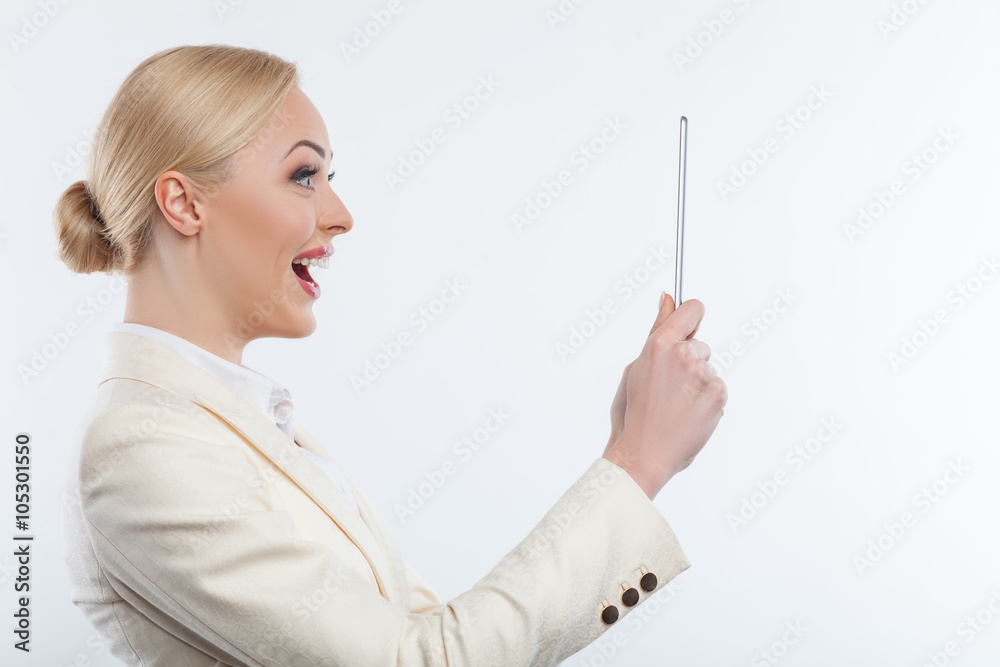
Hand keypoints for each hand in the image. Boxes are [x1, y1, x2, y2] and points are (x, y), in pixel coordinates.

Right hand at [603, 292, 726, 499]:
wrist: (644, 454)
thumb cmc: (633, 413)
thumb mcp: (636, 367)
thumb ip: (657, 331)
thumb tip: (668, 298)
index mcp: (659, 344)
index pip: (692, 309)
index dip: (690, 317)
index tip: (687, 327)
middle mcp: (685, 355)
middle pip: (699, 344)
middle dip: (687, 360)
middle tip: (667, 388)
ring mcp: (704, 375)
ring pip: (707, 369)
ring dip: (696, 383)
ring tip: (674, 406)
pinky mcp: (719, 394)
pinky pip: (715, 388)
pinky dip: (705, 400)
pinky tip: (687, 415)